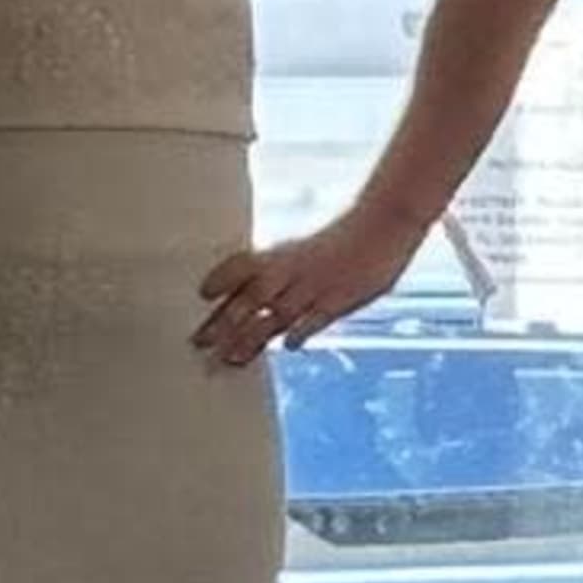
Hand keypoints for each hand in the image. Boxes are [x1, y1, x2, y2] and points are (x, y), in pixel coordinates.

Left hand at [194, 197, 429, 368]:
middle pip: (250, 298)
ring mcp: (316, 287)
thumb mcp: (306, 253)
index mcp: (283, 254)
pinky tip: (289, 347)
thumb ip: (281, 274)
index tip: (202, 294)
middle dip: (222, 322)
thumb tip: (256, 296)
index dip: (222, 278)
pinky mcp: (340, 299)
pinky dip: (301, 331)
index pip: (242, 265)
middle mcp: (294, 271)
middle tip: (199, 343)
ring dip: (251, 337)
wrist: (383, 224)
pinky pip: (317, 318)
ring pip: (276, 314)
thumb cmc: (345, 239)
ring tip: (229, 358)